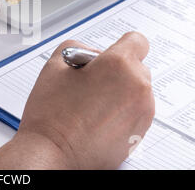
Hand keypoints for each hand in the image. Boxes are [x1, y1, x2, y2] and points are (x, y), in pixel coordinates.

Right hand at [18, 32, 153, 168]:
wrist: (53, 153)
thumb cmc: (52, 114)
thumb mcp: (54, 65)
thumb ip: (76, 47)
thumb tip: (91, 55)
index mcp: (119, 65)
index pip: (136, 41)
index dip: (119, 45)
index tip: (107, 56)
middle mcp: (138, 87)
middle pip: (135, 67)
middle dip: (115, 71)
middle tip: (89, 83)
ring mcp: (142, 112)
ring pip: (135, 91)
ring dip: (118, 92)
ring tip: (89, 105)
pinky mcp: (140, 133)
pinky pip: (134, 112)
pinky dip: (120, 112)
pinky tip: (95, 120)